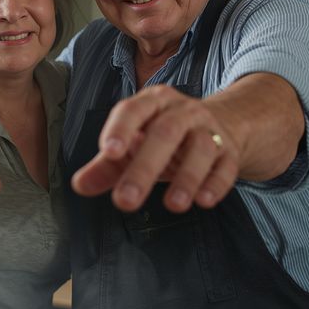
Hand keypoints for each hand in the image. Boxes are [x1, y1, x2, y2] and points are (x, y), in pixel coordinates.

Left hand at [71, 85, 238, 212]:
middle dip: (144, 167)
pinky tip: (204, 201)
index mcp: (152, 103)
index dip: (120, 129)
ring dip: (186, 178)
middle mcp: (182, 112)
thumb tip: (80, 185)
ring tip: (173, 205)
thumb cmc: (166, 137)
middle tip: (126, 200)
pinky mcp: (229, 152)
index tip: (108, 152)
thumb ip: (106, 165)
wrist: (220, 125)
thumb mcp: (135, 145)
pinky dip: (216, 184)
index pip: (133, 110)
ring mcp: (209, 130)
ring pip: (200, 148)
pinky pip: (225, 166)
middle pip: (165, 133)